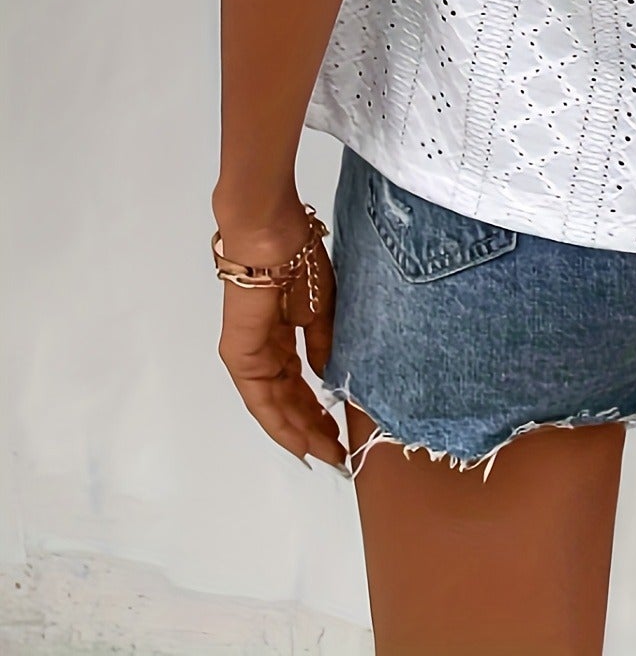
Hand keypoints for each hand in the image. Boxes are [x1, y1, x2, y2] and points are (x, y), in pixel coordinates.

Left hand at [214, 193, 347, 471]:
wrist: (272, 235)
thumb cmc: (300, 259)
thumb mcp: (322, 308)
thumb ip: (321, 344)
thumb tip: (325, 375)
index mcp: (281, 334)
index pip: (299, 381)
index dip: (319, 408)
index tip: (342, 430)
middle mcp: (263, 350)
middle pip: (288, 399)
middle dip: (313, 427)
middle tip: (339, 452)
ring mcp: (250, 354)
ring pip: (275, 405)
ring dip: (301, 431)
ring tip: (327, 454)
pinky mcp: (240, 355)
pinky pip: (262, 398)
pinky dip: (281, 422)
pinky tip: (302, 441)